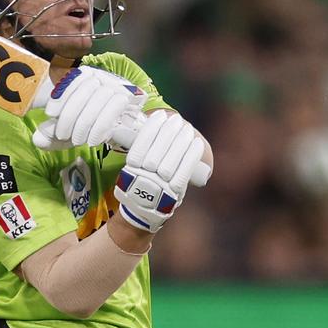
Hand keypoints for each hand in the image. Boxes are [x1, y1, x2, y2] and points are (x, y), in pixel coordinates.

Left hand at [33, 66, 145, 149]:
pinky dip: (100, 127)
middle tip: (63, 135)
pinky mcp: (128, 97)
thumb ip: (50, 135)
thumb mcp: (66, 131)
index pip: (72, 80)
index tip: (50, 114)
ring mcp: (116, 85)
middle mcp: (101, 77)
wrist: (119, 131)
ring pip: (99, 100)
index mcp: (84, 77)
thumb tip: (38, 139)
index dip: (60, 96)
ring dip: (84, 124)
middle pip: (84, 91)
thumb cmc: (89, 127)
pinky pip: (113, 109)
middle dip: (70, 116)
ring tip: (77, 141)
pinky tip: (93, 140)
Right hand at [112, 111, 203, 232]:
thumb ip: (139, 153)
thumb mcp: (131, 170)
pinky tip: (197, 143)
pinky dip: (192, 156)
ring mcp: (159, 186)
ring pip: (171, 160)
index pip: (140, 145)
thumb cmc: (139, 185)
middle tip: (176, 119)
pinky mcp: (173, 192)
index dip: (151, 128)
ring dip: (181, 141)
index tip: (160, 115)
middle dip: (168, 132)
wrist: (142, 212)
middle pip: (157, 151)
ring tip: (186, 128)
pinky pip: (184, 172)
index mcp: (130, 170)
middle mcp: (144, 178)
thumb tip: (152, 126)